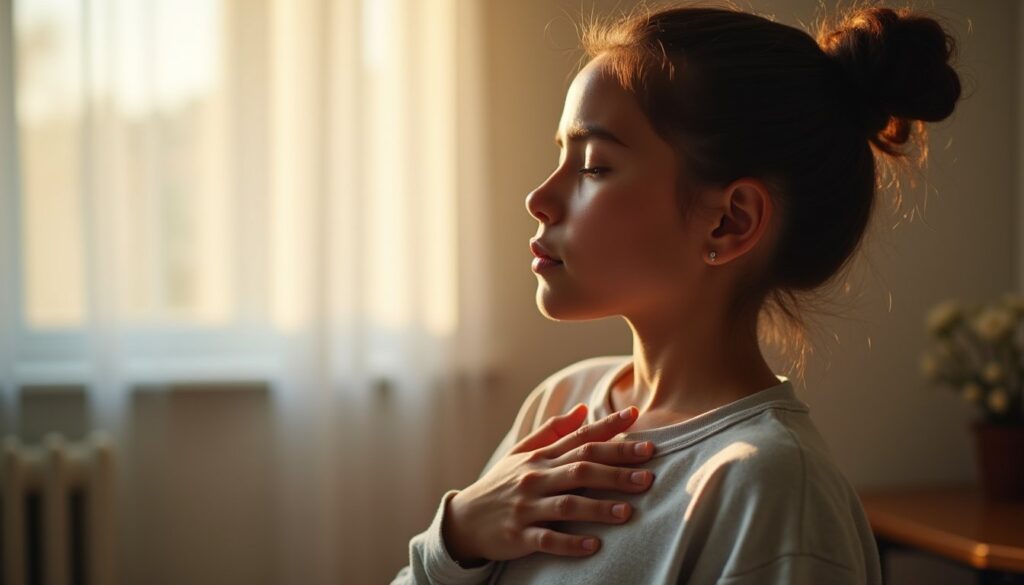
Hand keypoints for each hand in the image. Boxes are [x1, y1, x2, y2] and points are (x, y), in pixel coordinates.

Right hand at [442, 404, 655, 564]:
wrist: (463, 520)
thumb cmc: (500, 485)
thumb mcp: (521, 453)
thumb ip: (553, 431)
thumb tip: (582, 409)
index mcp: (540, 458)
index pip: (579, 437)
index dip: (608, 427)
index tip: (636, 417)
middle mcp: (535, 478)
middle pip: (580, 469)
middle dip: (616, 469)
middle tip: (648, 472)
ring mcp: (526, 507)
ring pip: (567, 504)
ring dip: (599, 507)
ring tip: (628, 512)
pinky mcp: (519, 535)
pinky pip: (547, 539)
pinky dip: (570, 542)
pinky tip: (593, 545)